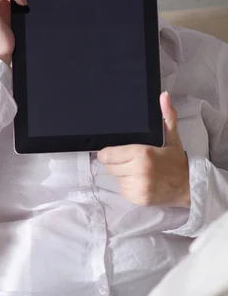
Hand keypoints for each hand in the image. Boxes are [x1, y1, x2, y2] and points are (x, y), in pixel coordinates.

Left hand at [97, 92, 189, 207]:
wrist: (189, 186)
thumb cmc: (176, 160)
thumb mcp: (171, 136)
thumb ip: (166, 115)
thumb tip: (164, 95)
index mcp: (142, 153)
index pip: (107, 155)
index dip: (106, 153)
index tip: (112, 151)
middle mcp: (138, 171)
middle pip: (109, 167)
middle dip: (115, 163)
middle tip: (129, 160)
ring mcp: (138, 188)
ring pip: (116, 179)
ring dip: (122, 175)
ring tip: (136, 170)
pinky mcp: (139, 200)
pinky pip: (123, 191)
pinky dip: (128, 186)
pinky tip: (140, 181)